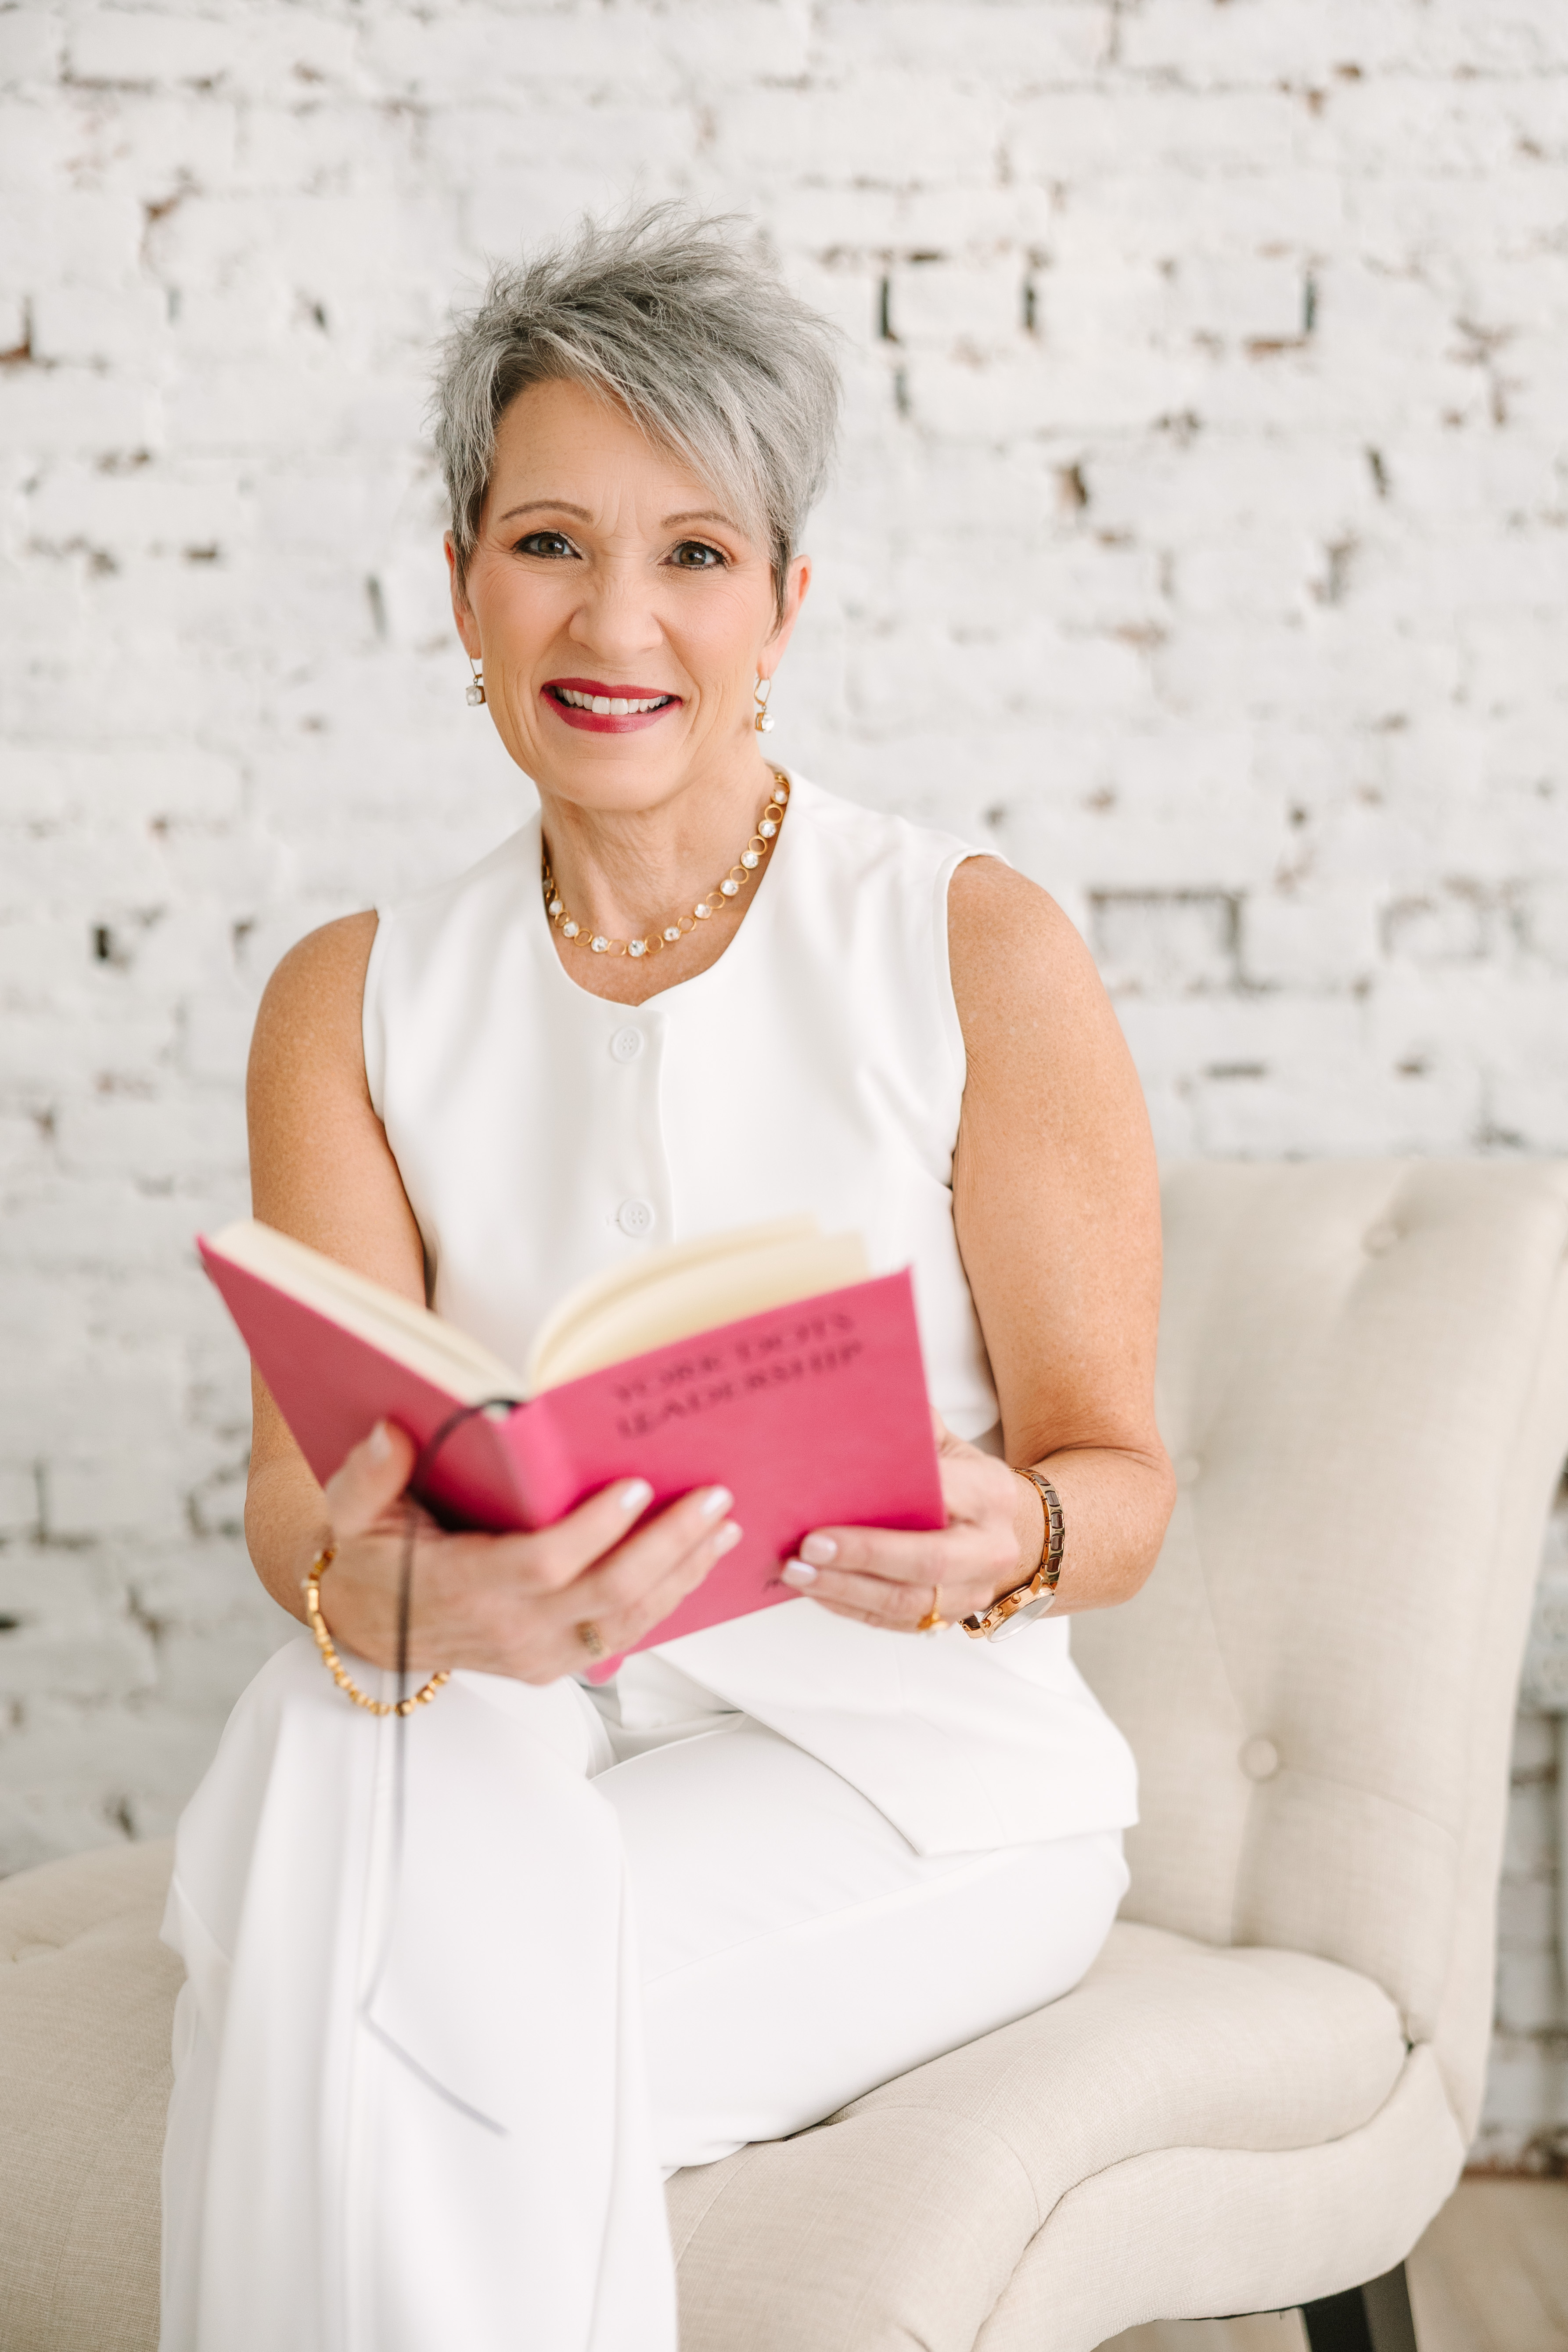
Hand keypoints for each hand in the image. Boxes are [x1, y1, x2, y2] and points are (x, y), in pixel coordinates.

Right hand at [313, 1421, 741, 1683]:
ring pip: (628, 1620)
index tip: (636, 1487)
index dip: (595, 1530)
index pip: (545, 1564)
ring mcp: (538, 1654)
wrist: (366, 1625)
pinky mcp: (556, 1663)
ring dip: (683, 1571)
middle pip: (607, 1595)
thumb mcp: (349, 1513)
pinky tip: (700, 1559)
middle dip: (668, 1545)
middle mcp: (510, 1630)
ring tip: (723, 1522)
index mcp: (464, 1587)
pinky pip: (625, 1634)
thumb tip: (390, 1431)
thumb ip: (368, 1475)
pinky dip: (670, 1597)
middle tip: (712, 1497)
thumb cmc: (369, 1558)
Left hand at [779, 1413, 1041, 1633]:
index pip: (941, 1497)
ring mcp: (972, 1592)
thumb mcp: (951, 1445)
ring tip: (798, 1573)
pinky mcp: (949, 1619)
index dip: (890, 1508)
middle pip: (925, 1563)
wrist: (1014, 1531)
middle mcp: (990, 1550)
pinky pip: (895, 1623)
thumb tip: (853, 1408)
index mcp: (990, 1494)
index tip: (831, 1511)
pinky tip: (816, 1591)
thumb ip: (914, 1428)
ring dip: (845, 1590)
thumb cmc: (967, 1483)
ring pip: (906, 1603)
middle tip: (806, 1549)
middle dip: (861, 1558)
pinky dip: (851, 1608)